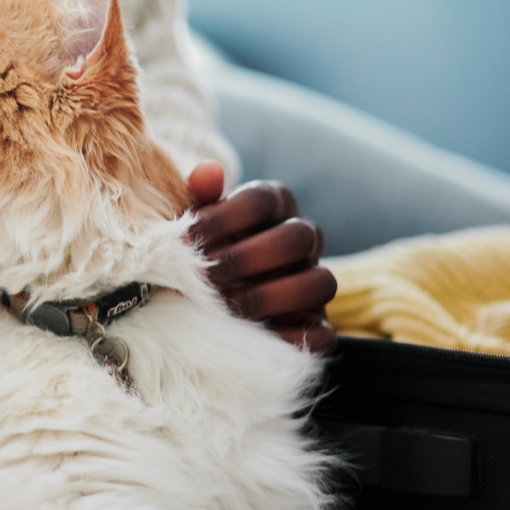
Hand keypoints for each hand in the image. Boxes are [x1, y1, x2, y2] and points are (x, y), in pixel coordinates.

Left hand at [185, 162, 336, 351]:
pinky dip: (292, 337)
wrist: (215, 296)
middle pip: (298, 237)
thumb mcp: (199, 224)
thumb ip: (201, 198)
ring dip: (272, 296)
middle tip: (208, 276)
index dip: (223, 218)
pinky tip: (253, 337)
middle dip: (247, 258)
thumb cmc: (206, 249)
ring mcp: (314, 281)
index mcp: (275, 206)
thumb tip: (207, 172)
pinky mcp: (318, 326)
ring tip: (228, 306)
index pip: (262, 200)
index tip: (186, 239)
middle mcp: (303, 239)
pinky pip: (324, 333)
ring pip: (322, 282)